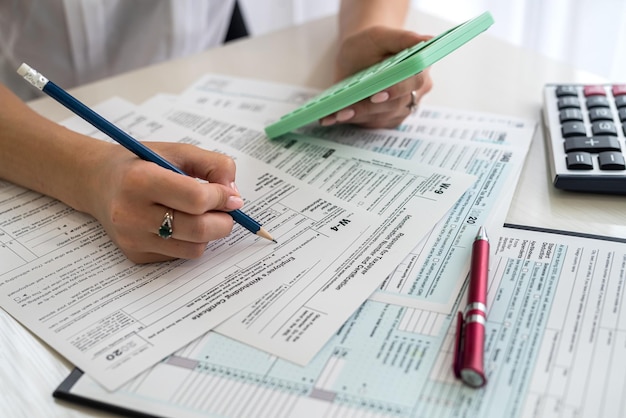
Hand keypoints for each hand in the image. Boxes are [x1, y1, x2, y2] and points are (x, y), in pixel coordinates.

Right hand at [84, 142, 243, 262]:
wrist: (98, 182)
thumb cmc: (143, 164)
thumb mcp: (178, 151)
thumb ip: (213, 165)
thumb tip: (234, 195)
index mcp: (140, 180)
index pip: (196, 199)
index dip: (221, 198)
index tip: (229, 194)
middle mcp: (131, 213)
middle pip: (198, 230)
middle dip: (223, 221)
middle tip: (226, 210)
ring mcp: (131, 239)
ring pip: (194, 248)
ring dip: (209, 234)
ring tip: (201, 215)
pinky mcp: (135, 255)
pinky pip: (180, 256)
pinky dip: (190, 241)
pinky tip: (178, 223)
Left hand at [320, 26, 432, 128]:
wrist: (358, 56)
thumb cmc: (370, 44)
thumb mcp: (382, 35)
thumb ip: (403, 38)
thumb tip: (427, 41)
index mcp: (419, 68)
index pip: (414, 82)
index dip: (397, 90)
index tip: (376, 95)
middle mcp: (415, 91)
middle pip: (395, 105)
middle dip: (368, 108)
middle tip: (345, 110)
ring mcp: (402, 107)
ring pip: (382, 117)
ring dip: (358, 117)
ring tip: (336, 114)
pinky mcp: (388, 118)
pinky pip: (372, 123)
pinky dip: (352, 121)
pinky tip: (334, 118)